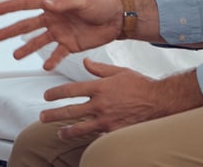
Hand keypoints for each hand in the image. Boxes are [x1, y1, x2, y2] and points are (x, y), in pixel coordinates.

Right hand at [0, 0, 121, 69]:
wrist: (117, 19)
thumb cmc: (100, 4)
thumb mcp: (83, 0)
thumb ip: (64, 3)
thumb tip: (45, 5)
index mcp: (54, 3)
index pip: (27, 4)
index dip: (9, 6)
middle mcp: (53, 17)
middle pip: (27, 25)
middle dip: (10, 30)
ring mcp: (60, 32)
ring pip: (38, 41)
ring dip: (26, 48)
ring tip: (15, 55)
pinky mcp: (70, 45)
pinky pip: (57, 54)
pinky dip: (51, 60)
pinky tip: (46, 67)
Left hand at [38, 61, 202, 138]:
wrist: (160, 101)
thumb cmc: (140, 84)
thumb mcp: (119, 71)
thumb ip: (99, 68)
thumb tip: (85, 62)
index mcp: (100, 87)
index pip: (71, 90)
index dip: (55, 93)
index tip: (47, 96)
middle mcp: (100, 104)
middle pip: (70, 111)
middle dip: (53, 114)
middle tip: (42, 117)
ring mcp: (107, 120)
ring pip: (80, 128)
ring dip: (66, 131)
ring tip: (59, 132)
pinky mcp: (114, 132)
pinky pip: (96, 137)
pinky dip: (87, 138)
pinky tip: (81, 139)